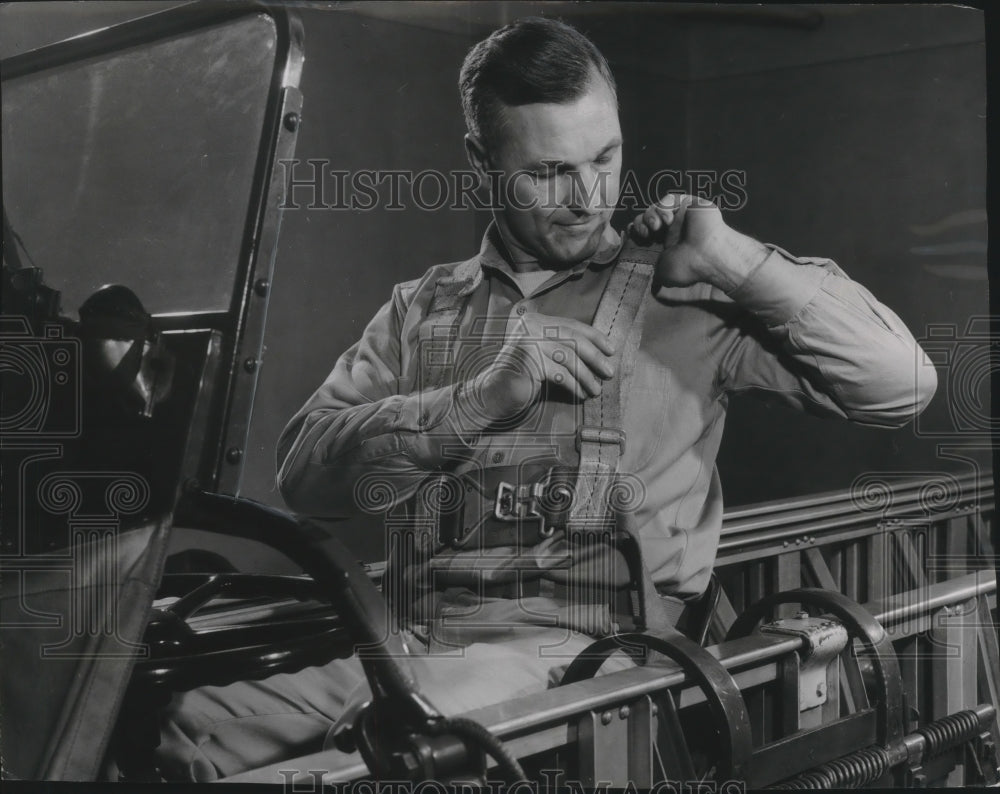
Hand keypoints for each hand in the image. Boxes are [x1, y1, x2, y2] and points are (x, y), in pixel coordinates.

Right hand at [473, 311, 615, 420]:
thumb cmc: (523, 374)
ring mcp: (528, 341)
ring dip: (587, 376)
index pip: (571, 325)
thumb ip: (561, 345)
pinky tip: (581, 394)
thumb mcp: (543, 353)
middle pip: (572, 340)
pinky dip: (575, 385)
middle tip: (609, 372)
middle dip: (595, 357)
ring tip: (596, 389)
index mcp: (535, 320)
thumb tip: (600, 352)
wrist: (494, 392)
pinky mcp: (529, 360)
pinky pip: (560, 374)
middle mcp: (530, 326)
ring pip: (569, 358)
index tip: (610, 349)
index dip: (594, 336)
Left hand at [631, 194, 766, 290]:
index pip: (645, 230)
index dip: (637, 230)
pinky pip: (669, 199)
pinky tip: (669, 220)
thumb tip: (650, 279)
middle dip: (641, 223)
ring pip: (656, 208)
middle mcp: (673, 228)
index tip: (636, 236)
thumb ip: (654, 271)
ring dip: (651, 216)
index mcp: (666, 242)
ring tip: (656, 227)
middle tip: (646, 233)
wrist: (706, 256)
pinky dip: (663, 208)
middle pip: (647, 217)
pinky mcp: (689, 203)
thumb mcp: (664, 274)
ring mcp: (681, 215)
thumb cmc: (688, 267)